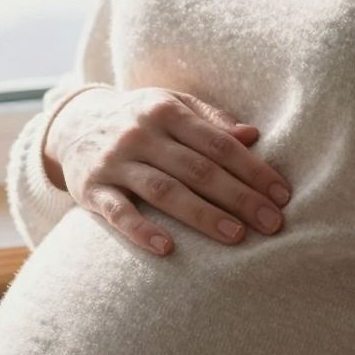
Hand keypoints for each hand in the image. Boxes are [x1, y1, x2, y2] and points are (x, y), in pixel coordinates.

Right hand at [43, 86, 291, 257]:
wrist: (73, 125)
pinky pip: (118, 212)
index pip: (219, 143)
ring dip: (202, 215)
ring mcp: (115, 162)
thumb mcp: (171, 106)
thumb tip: (254, 135)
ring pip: (164, 190)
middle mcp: (140, 133)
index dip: (253, 169)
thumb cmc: (138, 120)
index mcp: (166, 110)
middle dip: (239, 197)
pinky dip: (141, 230)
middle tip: (272, 223)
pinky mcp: (91, 189)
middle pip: (198, 168)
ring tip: (236, 236)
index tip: (282, 195)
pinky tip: (167, 248)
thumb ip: (211, 120)